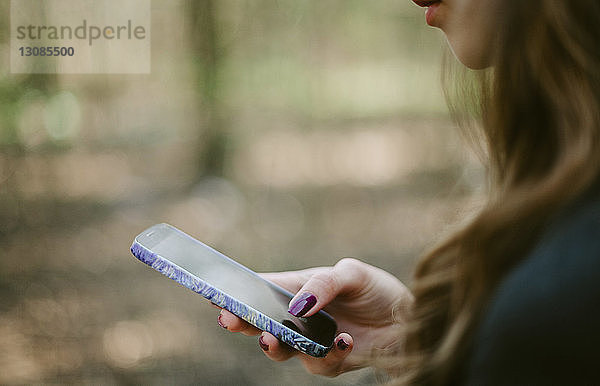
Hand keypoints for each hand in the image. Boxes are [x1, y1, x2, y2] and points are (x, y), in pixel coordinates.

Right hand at [215, 258, 412, 375]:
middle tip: (229, 319)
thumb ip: (324, 284)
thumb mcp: (353, 274)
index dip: (237, 292)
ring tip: (271, 337)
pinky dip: (328, 353)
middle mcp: (299, 317)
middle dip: (242, 321)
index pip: (261, 288)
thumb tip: (297, 304)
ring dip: (274, 344)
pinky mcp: (329, 362)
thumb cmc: (376, 290)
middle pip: (260, 321)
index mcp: (298, 288)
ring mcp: (311, 341)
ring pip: (281, 348)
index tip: (215, 294)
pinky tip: (343, 340)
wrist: (407, 320)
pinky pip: (319, 363)